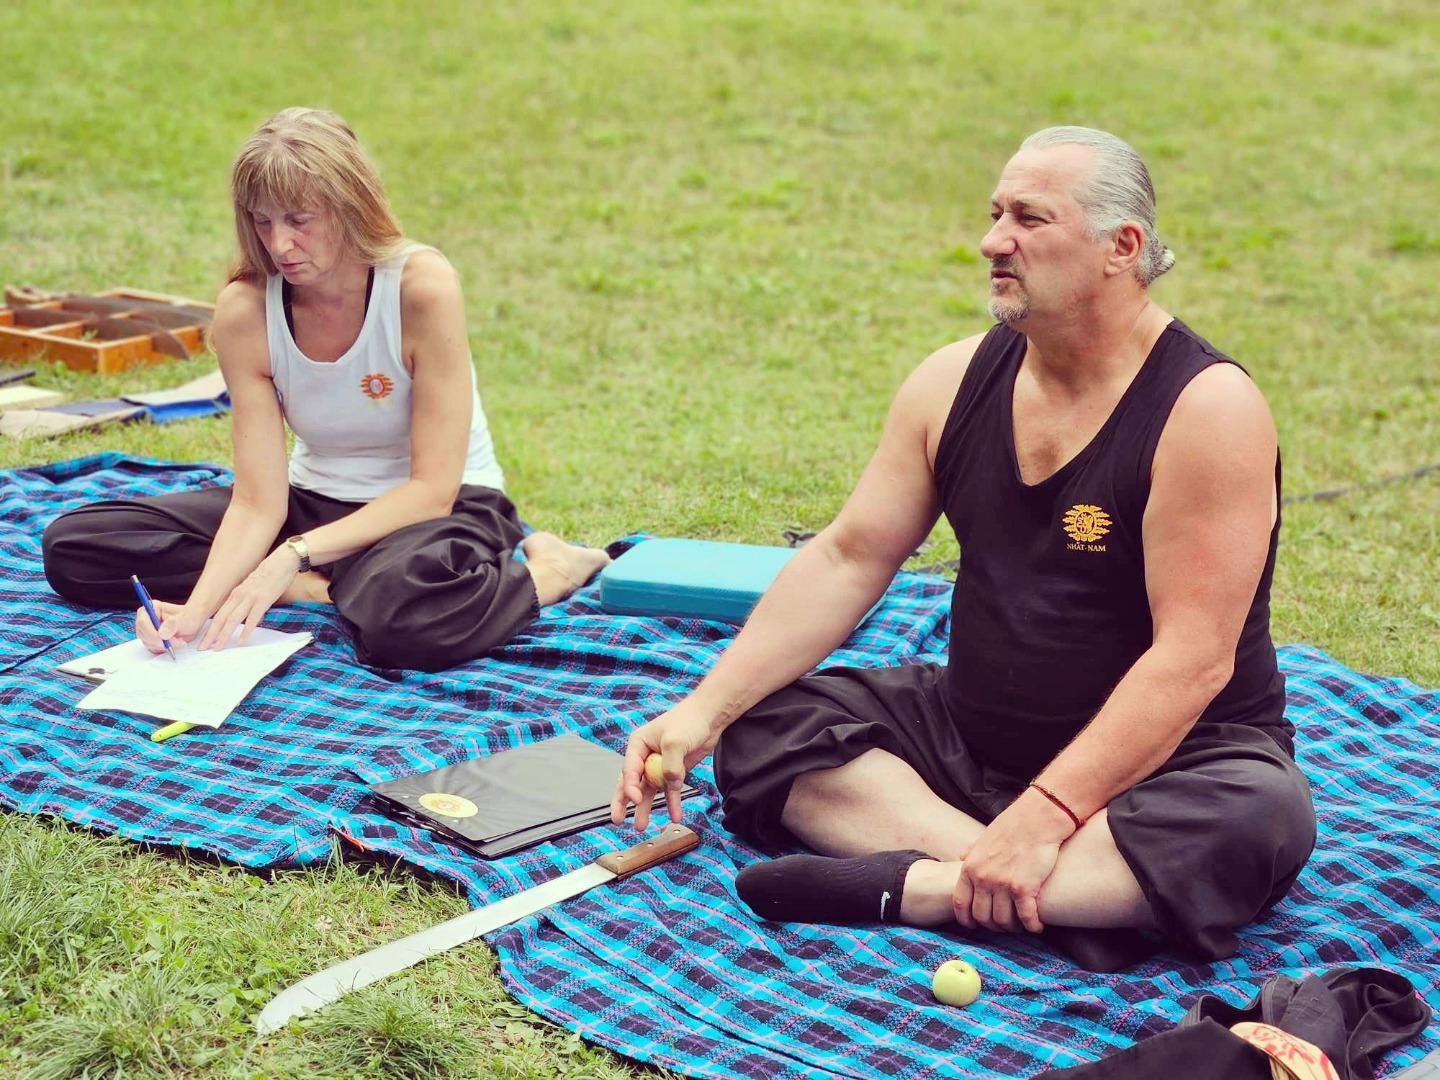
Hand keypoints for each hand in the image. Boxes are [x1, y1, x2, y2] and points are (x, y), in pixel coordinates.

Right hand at [135, 600, 204, 653]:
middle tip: (178, 642)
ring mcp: (147, 630)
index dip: (153, 634)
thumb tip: (161, 634)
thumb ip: (173, 625)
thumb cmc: (189, 616)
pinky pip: (152, 648)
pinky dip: (164, 649)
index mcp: (152, 608)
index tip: (166, 640)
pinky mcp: (150, 639)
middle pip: (144, 635)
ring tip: (179, 641)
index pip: (143, 623)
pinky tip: (174, 644)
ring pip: (148, 643)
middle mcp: (146, 618)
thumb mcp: (185, 619)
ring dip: (164, 646)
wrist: (193, 622)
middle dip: (160, 642)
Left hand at [197, 546, 299, 650]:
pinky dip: (246, 631)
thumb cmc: (271, 573)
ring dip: (223, 635)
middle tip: (203, 649)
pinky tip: (242, 641)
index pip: (218, 614)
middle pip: (220, 619)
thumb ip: (250, 602)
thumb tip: (253, 618)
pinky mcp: (263, 600)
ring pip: (232, 620)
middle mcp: (239, 596)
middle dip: (210, 635)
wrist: (282, 561)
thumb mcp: (254, 588)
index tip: (204, 640)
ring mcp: (250, 598)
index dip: (209, 628)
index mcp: (236, 594)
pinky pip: (252, 619)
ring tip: (217, 648)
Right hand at [610, 698, 723, 829]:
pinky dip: (672, 803)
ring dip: (646, 808)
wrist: (709, 718)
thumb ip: (670, 765)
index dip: (630, 786)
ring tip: (640, 827)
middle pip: (631, 783)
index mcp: (638, 745)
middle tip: (617, 820)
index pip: (630, 770)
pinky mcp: (674, 772)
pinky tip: (675, 816)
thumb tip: (670, 785)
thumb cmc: (688, 721)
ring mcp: (659, 765)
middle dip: (624, 802)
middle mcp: (645, 756)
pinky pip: (670, 791)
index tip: (635, 799)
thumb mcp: (675, 741)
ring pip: (649, 790)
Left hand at [951, 793, 1072, 933]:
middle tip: (1006, 925)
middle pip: (982, 917)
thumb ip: (972, 852)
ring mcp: (1002, 884)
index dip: (967, 920)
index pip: (960, 903)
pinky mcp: (1024, 887)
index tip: (976, 926)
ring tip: (1022, 925)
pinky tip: (1038, 926)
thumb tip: (960, 856)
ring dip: (1014, 928)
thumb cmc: (1013, 826)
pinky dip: (1032, 926)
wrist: (1038, 818)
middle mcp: (982, 878)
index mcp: (970, 867)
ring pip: (1003, 921)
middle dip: (994, 926)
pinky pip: (1026, 918)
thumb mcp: (984, 838)